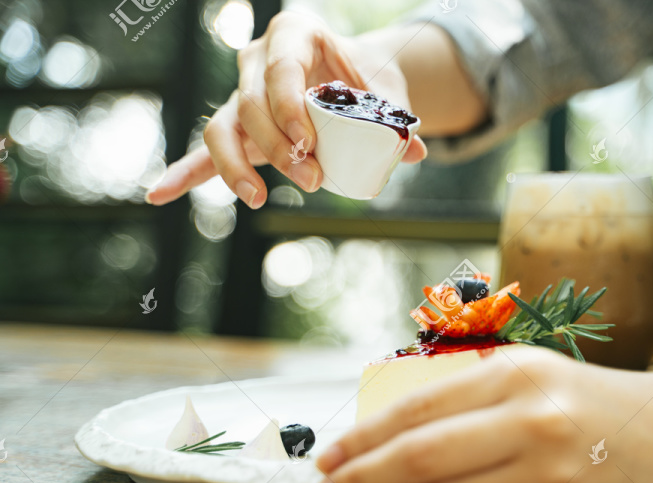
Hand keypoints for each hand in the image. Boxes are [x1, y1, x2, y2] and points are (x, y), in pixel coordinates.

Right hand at [146, 10, 426, 207]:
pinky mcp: (236, 126)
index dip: (289, 107)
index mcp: (295, 34)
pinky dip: (185, 173)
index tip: (308, 144)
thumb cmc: (368, 79)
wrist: (354, 79)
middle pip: (250, 104)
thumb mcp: (387, 91)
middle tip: (313, 180)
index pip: (281, 69)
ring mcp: (241, 92)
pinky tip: (160, 194)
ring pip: (221, 128)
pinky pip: (205, 150)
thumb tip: (412, 151)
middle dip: (278, 148)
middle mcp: (258, 59)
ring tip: (258, 198)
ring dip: (236, 168)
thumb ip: (395, 119)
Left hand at [307, 347, 652, 482]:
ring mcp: (546, 466)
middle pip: (419, 455)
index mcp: (513, 371)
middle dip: (360, 479)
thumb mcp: (532, 376)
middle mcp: (527, 414)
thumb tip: (391, 439)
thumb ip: (468, 400)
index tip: (328, 458)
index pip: (417, 409)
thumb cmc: (597, 401)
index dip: (364, 438)